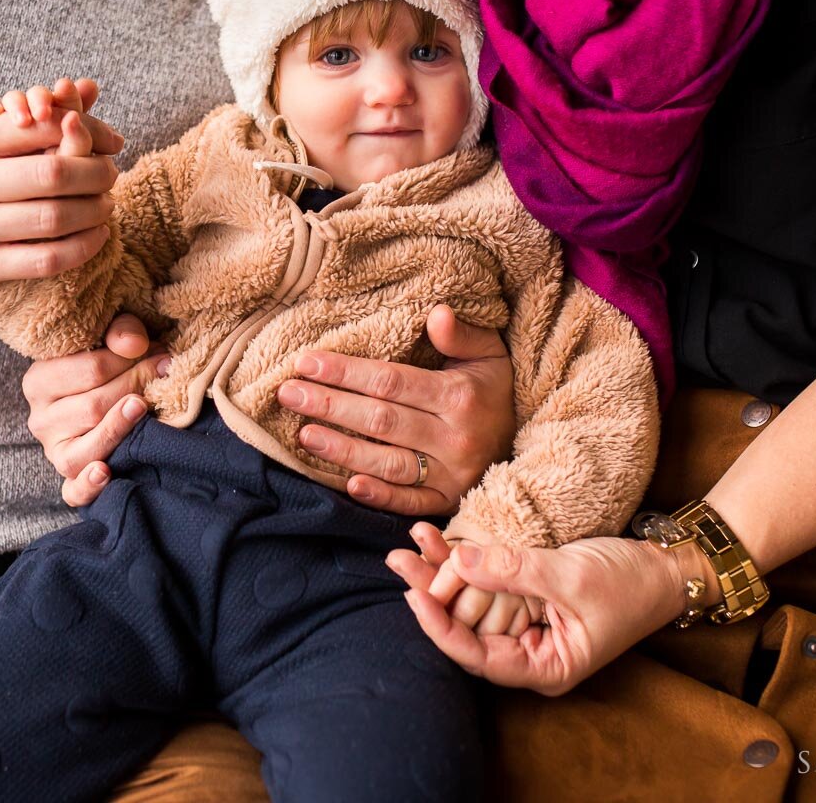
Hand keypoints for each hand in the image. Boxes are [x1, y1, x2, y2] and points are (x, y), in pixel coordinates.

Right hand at [0, 78, 121, 302]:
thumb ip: (35, 116)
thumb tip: (91, 86)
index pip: (43, 125)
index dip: (88, 131)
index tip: (112, 142)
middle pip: (53, 173)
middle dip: (97, 173)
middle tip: (112, 174)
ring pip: (53, 218)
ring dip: (94, 210)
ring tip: (106, 203)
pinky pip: (46, 259)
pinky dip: (83, 246)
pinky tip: (97, 235)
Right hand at [22, 312, 165, 505]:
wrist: (100, 396)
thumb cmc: (105, 364)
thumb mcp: (108, 338)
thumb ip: (120, 332)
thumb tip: (134, 345)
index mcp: (39, 382)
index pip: (89, 371)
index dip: (128, 360)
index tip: (157, 350)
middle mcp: (40, 420)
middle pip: (92, 407)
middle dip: (133, 387)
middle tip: (164, 370)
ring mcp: (54, 453)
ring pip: (84, 449)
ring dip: (116, 429)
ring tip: (142, 407)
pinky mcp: (69, 479)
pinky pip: (74, 492)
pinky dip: (88, 486)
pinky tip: (105, 472)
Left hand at [275, 304, 514, 515]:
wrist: (527, 442)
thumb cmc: (495, 390)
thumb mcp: (489, 353)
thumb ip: (462, 334)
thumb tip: (436, 313)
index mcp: (459, 397)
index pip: (391, 382)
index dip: (346, 373)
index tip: (306, 363)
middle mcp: (454, 438)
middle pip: (380, 420)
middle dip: (330, 405)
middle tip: (288, 394)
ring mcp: (451, 474)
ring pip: (388, 462)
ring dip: (342, 450)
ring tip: (303, 434)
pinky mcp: (448, 502)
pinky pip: (409, 502)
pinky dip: (380, 496)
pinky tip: (348, 484)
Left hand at [387, 529, 688, 695]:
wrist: (667, 568)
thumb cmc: (630, 583)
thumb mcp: (569, 576)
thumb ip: (513, 571)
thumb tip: (458, 560)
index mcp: (544, 668)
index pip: (477, 658)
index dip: (440, 628)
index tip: (413, 596)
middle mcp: (529, 653)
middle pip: (466, 629)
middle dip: (431, 592)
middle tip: (398, 560)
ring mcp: (526, 626)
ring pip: (471, 604)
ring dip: (441, 571)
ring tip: (411, 542)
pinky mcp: (527, 599)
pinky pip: (488, 584)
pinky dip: (466, 560)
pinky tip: (440, 537)